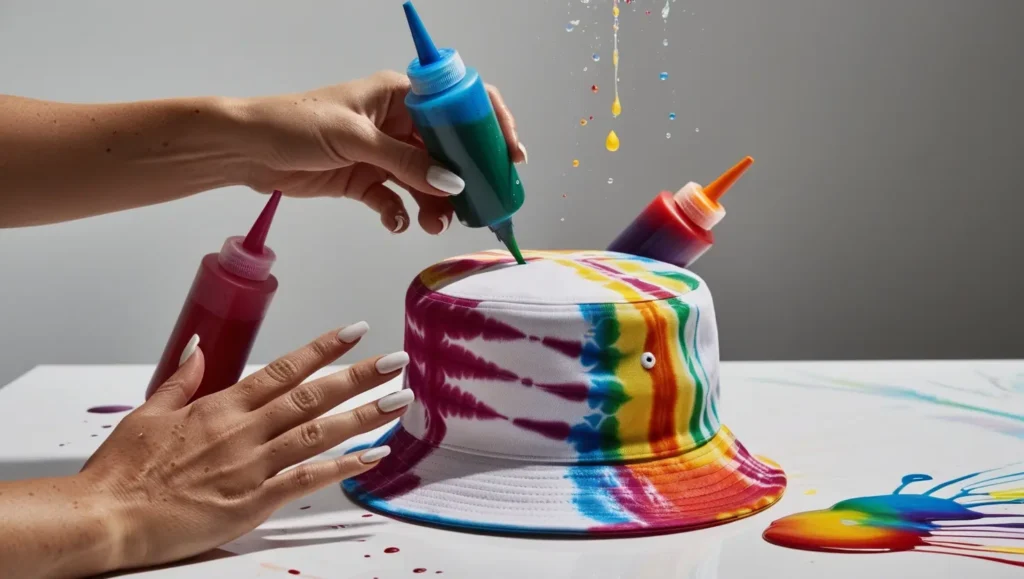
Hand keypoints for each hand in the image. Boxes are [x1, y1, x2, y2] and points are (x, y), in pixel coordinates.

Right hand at [78, 324, 412, 571]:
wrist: (106, 517)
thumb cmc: (123, 471)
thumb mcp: (149, 413)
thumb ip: (181, 379)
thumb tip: (197, 346)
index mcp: (219, 406)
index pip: (283, 369)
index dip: (322, 348)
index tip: (354, 331)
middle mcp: (243, 430)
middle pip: (312, 396)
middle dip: (359, 376)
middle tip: (396, 362)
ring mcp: (251, 466)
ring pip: (319, 432)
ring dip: (364, 415)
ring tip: (399, 400)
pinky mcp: (253, 502)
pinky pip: (307, 479)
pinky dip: (343, 467)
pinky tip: (373, 457)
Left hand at [241, 70, 525, 234]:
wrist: (247, 150)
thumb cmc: (295, 123)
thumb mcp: (355, 138)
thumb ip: (405, 162)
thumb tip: (451, 183)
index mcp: (400, 96)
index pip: (458, 104)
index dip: (489, 126)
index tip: (509, 154)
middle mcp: (397, 123)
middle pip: (448, 150)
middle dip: (465, 178)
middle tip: (479, 205)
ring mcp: (383, 154)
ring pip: (426, 181)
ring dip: (434, 204)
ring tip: (434, 224)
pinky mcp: (366, 181)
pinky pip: (397, 200)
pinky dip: (401, 214)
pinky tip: (396, 222)